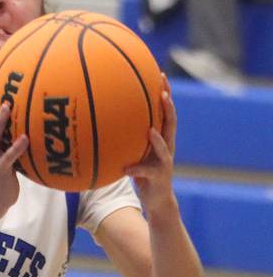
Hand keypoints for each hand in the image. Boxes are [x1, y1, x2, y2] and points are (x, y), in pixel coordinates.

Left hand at [125, 74, 176, 215]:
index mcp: (162, 138)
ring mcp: (165, 162)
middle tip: (163, 91)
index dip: (165, 94)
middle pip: (171, 123)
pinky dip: (137, 169)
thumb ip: (128, 136)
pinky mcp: (158, 177)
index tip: (161, 75)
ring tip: (151, 129)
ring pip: (165, 147)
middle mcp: (167, 147)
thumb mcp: (136, 150)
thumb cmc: (143, 172)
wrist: (158, 200)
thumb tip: (104, 118)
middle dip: (168, 107)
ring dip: (158, 138)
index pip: (165, 112)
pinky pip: (147, 171)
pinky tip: (128, 168)